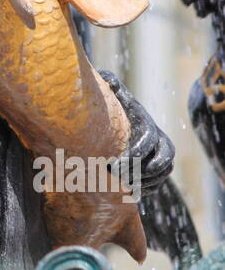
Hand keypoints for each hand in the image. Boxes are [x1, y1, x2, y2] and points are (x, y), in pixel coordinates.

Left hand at [99, 70, 174, 192]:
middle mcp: (161, 143)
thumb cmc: (111, 109)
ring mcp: (160, 159)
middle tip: (115, 176)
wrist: (114, 127)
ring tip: (118, 184)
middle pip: (161, 164)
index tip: (115, 163)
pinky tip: (123, 190)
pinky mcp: (156, 174)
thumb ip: (110, 83)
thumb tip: (107, 79)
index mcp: (149, 126)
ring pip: (161, 176)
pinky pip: (155, 187)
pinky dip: (142, 191)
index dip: (135, 154)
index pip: (150, 142)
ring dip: (141, 183)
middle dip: (139, 172)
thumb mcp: (111, 94)